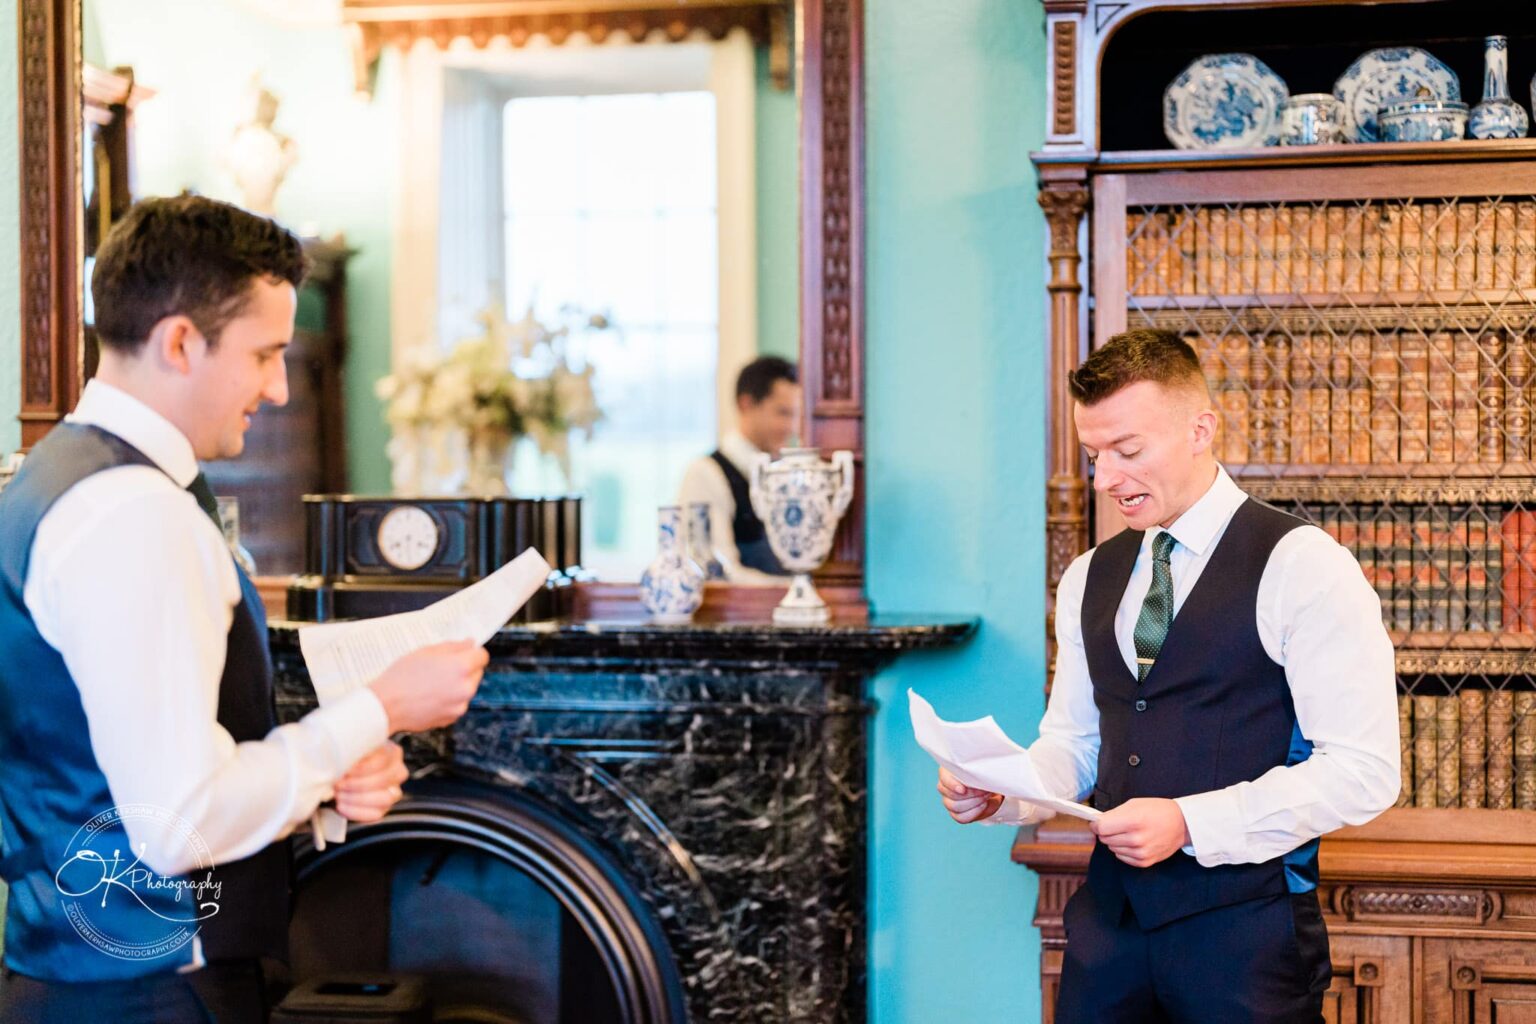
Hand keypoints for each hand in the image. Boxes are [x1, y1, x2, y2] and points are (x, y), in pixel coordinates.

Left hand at [333, 741, 408, 823]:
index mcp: (392, 752)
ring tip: (339, 794)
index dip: (363, 767)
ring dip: (356, 798)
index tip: (346, 770)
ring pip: (384, 799)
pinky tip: (342, 805)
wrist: (341, 777)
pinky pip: (375, 814)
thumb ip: (355, 746)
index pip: (383, 759)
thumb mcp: (352, 747)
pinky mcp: (384, 809)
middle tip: (339, 783)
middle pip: (383, 780)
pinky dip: (356, 811)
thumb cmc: (348, 761)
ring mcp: (393, 792)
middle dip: (357, 783)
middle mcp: (397, 772)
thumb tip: (349, 750)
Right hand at [368, 639, 488, 733]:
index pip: (482, 656)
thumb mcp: (426, 651)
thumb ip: (453, 646)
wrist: (385, 706)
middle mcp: (465, 688)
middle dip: (464, 669)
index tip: (463, 653)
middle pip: (476, 673)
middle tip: (441, 668)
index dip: (472, 652)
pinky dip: (449, 700)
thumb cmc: (401, 677)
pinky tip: (430, 696)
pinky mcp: (451, 719)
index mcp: (461, 667)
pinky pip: (457, 704)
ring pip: (466, 689)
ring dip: (457, 685)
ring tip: (432, 684)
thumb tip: (470, 643)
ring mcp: (459, 706)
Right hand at [936, 766, 1004, 823]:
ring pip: (954, 806)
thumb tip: (979, 775)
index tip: (963, 789)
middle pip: (950, 795)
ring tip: (986, 796)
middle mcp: (945, 787)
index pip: (944, 779)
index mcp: (947, 771)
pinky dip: (974, 813)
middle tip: (984, 790)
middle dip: (970, 794)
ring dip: (973, 802)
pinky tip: (983, 805)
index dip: (952, 785)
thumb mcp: (982, 768)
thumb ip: (978, 770)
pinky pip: (960, 818)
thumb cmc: (984, 774)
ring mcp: (948, 801)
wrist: (991, 786)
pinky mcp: (956, 813)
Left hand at [1090, 797, 1190, 867]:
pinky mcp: (1145, 862)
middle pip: (1105, 839)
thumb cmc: (1157, 811)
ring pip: (1112, 848)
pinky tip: (1134, 842)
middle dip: (1106, 831)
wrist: (1181, 824)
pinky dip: (1123, 850)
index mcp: (1133, 821)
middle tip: (1116, 825)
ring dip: (1116, 841)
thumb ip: (1113, 814)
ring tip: (1128, 832)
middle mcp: (1136, 839)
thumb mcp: (1134, 804)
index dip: (1096, 824)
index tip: (1096, 822)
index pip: (1101, 828)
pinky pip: (1122, 857)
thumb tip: (1096, 822)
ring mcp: (1141, 852)